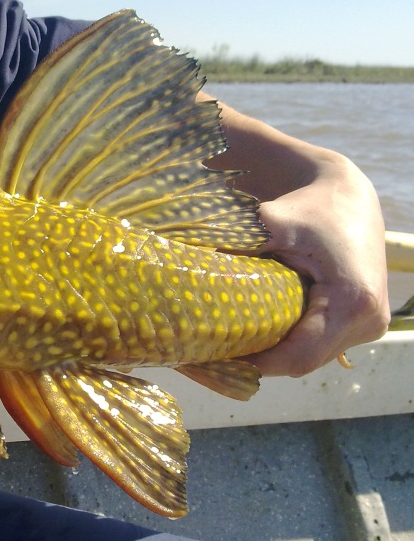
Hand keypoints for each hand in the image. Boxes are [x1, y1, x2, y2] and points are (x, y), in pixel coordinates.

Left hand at [205, 97, 389, 376]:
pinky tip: (255, 332)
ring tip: (230, 343)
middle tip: (214, 351)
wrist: (346, 196)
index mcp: (351, 300)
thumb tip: (189, 271)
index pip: (298, 355)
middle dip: (258, 359)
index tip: (216, 357)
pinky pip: (318, 345)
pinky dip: (288, 342)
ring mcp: (368, 324)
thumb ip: (237, 246)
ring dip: (273, 353)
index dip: (256, 363)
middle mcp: (368, 320)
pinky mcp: (361, 322)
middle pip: (302, 361)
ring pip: (310, 356)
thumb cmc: (310, 207)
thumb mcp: (272, 223)